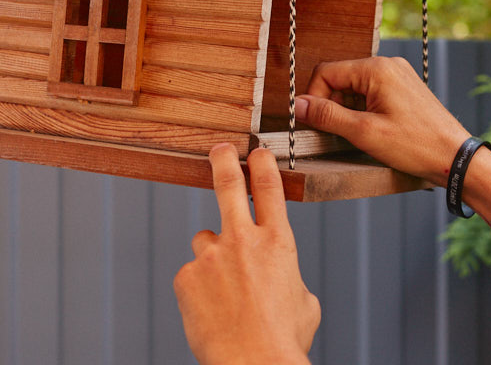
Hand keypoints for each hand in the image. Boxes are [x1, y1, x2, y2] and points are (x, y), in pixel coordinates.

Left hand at [173, 144, 319, 364]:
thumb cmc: (283, 341)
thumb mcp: (304, 302)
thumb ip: (289, 276)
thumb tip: (281, 276)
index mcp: (279, 243)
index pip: (270, 187)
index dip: (263, 163)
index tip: (257, 151)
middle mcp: (243, 241)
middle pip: (228, 185)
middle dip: (223, 161)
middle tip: (219, 149)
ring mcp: (211, 257)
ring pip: (205, 239)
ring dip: (213, 255)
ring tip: (225, 291)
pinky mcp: (186, 277)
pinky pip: (191, 274)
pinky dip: (199, 288)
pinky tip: (212, 310)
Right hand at [296, 57, 470, 186]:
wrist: (456, 159)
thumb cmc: (416, 145)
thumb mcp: (364, 133)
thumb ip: (327, 116)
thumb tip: (297, 105)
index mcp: (376, 69)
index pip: (326, 72)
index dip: (313, 98)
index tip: (313, 123)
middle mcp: (387, 66)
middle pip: (340, 79)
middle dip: (332, 106)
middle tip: (337, 134)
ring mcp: (397, 77)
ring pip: (354, 88)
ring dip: (348, 111)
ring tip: (360, 136)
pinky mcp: (403, 90)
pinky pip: (371, 94)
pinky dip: (363, 112)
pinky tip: (372, 132)